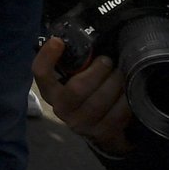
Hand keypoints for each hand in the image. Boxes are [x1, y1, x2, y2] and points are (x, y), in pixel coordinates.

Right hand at [32, 36, 131, 154]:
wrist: (97, 128)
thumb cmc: (85, 94)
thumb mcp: (74, 79)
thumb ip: (75, 63)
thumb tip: (85, 36)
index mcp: (51, 92)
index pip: (41, 74)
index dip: (47, 57)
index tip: (58, 41)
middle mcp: (62, 109)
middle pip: (78, 88)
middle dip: (98, 71)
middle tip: (108, 61)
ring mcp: (81, 124)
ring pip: (100, 101)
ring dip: (114, 83)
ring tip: (120, 74)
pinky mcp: (101, 133)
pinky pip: (117, 113)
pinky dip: (125, 100)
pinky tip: (127, 92)